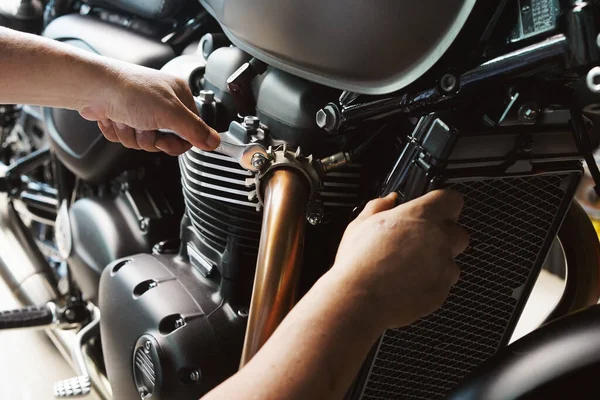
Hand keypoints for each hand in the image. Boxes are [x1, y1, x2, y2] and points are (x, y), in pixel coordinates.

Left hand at [78, 62, 219, 155]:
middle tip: (145, 128)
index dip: (178, 142)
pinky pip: (127, 138)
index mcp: (178, 95)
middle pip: (166, 139)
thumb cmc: (129, 91)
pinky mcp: (122, 116)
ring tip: (127, 120)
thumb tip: (215, 142)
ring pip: (144, 141)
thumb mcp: (170, 114)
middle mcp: (161, 101)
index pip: (191, 130)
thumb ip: (195, 130)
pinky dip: (119, 132)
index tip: (167, 142)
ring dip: (133, 136)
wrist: (92, 88)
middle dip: (151, 139)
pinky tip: (115, 119)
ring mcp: (140, 109)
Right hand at [331, 190, 468, 328]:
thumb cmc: (358, 263)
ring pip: (451, 261)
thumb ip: (379, 206)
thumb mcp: (360, 224)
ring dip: (437, 262)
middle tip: (418, 241)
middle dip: (443, 236)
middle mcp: (439, 239)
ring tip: (408, 266)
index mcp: (421, 216)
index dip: (442, 204)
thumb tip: (389, 200)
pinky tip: (406, 282)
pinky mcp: (442, 291)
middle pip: (458, 232)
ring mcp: (443, 267)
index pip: (452, 199)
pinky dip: (429, 283)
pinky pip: (443, 283)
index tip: (433, 209)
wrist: (359, 300)